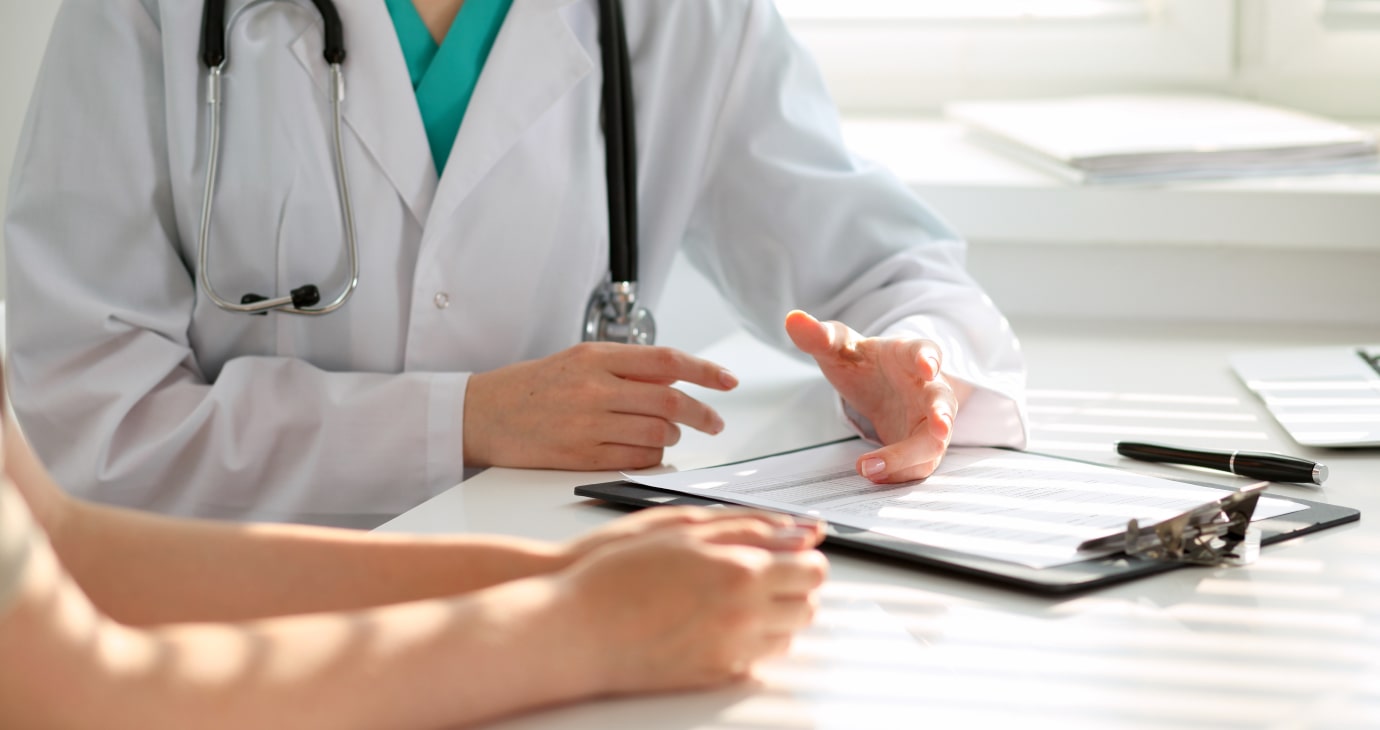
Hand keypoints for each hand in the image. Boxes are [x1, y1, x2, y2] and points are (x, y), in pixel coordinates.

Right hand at [464, 343, 738, 469]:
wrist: (480, 414)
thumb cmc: (530, 388)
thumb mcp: (578, 361)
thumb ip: (626, 367)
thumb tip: (678, 374)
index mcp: (595, 357)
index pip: (666, 360)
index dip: (705, 371)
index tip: (728, 381)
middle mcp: (593, 388)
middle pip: (669, 401)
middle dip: (702, 414)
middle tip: (714, 423)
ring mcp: (586, 424)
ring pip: (657, 433)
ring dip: (672, 437)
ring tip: (667, 435)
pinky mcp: (579, 456)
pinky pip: (634, 458)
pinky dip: (651, 457)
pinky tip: (646, 451)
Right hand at [558, 517, 826, 693]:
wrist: (577, 629)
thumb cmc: (619, 573)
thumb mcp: (684, 530)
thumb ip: (751, 528)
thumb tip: (802, 532)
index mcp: (741, 570)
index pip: (811, 569)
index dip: (806, 559)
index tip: (792, 554)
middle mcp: (745, 613)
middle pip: (807, 605)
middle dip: (796, 588)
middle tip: (766, 574)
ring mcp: (731, 649)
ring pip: (786, 636)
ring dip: (777, 616)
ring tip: (738, 598)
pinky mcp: (715, 674)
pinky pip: (758, 661)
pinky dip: (752, 642)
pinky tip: (720, 624)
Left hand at [785, 310, 968, 482]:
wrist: (880, 385)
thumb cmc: (865, 364)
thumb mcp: (839, 348)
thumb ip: (820, 337)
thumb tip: (793, 319)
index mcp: (908, 357)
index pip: (925, 352)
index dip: (928, 359)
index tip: (928, 367)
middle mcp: (927, 389)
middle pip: (941, 403)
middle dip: (941, 416)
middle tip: (939, 427)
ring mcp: (929, 420)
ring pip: (932, 443)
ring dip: (906, 458)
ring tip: (869, 467)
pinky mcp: (922, 447)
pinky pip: (918, 465)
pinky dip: (896, 473)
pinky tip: (871, 475)